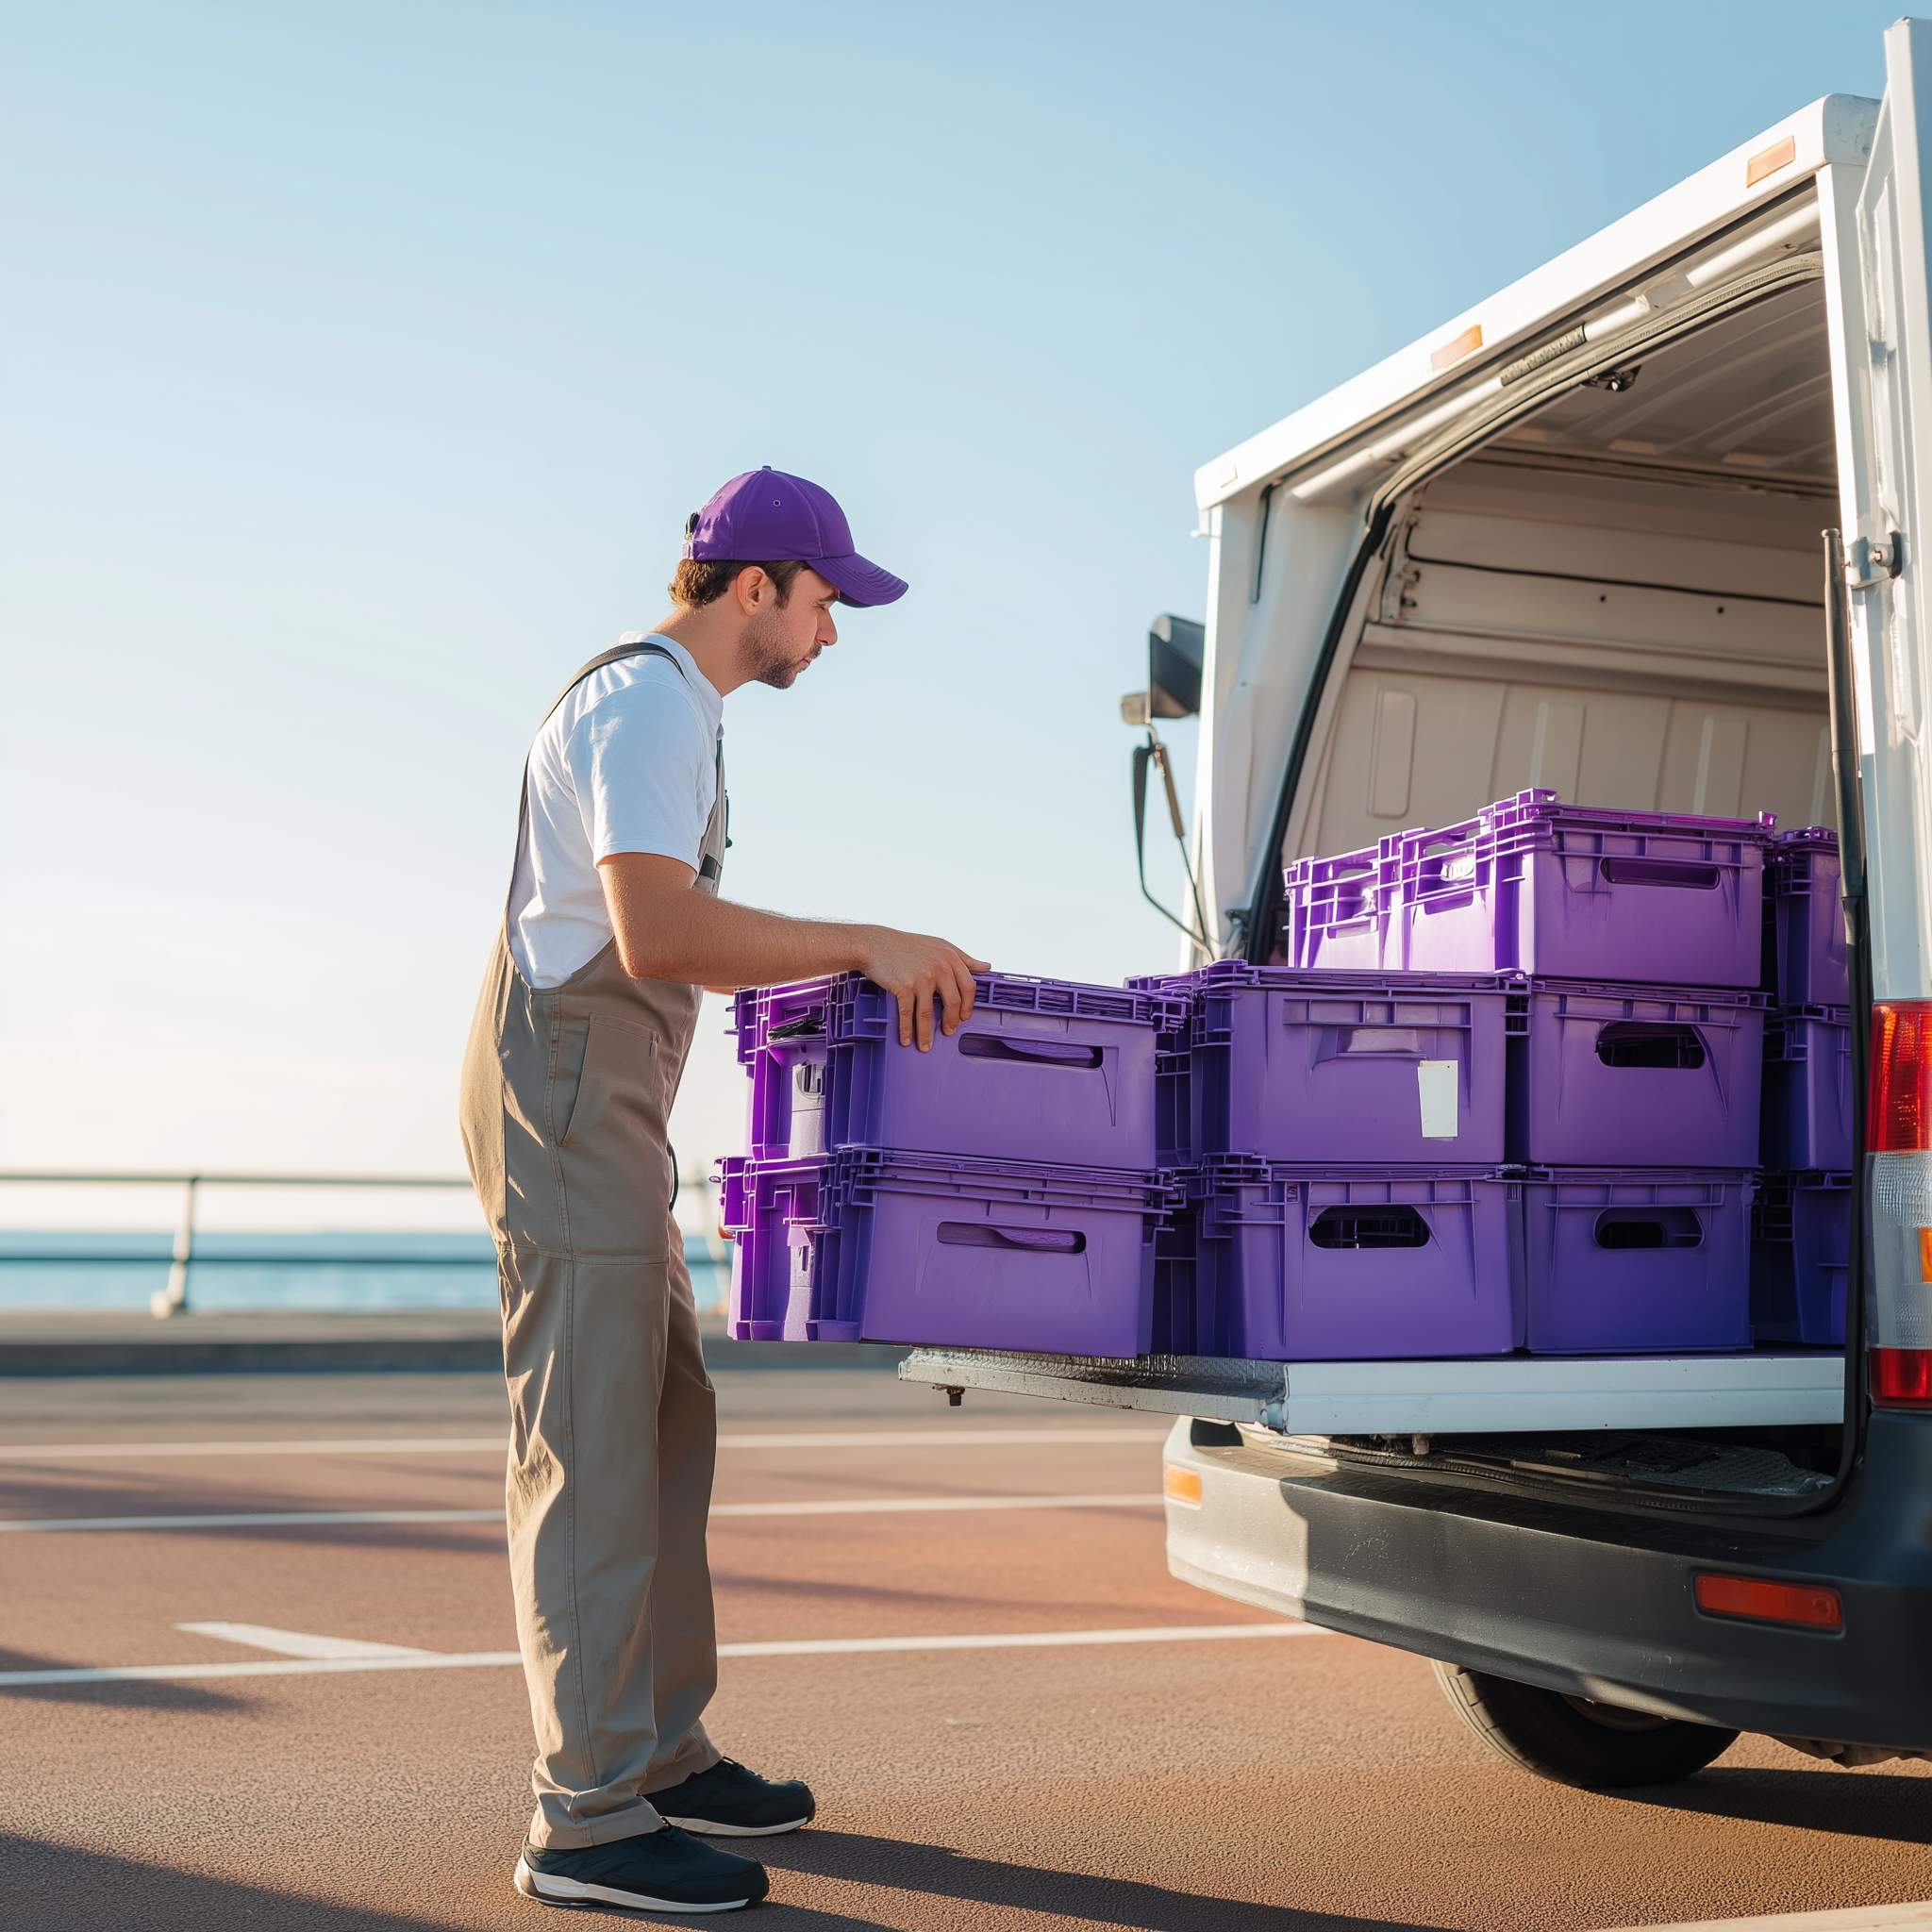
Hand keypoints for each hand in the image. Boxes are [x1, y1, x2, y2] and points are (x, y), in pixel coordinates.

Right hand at [857, 928, 991, 1050]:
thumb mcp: (939, 945)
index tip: (964, 1017)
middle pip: (953, 1002)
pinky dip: (907, 1029)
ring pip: (928, 1013)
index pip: (969, 986)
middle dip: (951, 1021)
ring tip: (925, 1045)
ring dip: (927, 1033)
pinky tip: (906, 1039)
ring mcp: (922, 978)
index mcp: (950, 957)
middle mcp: (939, 967)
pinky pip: (908, 1014)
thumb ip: (964, 958)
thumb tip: (987, 967)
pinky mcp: (904, 986)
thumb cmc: (907, 945)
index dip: (968, 1006)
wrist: (876, 943)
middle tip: (948, 1031)